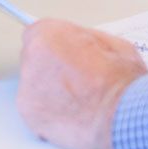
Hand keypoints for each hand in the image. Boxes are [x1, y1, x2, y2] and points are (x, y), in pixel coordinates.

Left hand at [17, 19, 147, 148]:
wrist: (120, 116)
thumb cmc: (119, 80)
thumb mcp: (112, 43)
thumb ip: (85, 40)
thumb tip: (81, 45)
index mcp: (49, 36)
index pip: (37, 31)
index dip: (55, 42)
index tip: (62, 50)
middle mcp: (32, 61)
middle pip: (34, 58)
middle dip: (51, 65)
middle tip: (75, 74)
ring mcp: (28, 91)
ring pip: (34, 85)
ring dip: (49, 89)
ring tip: (77, 97)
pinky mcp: (30, 117)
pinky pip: (36, 109)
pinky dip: (49, 112)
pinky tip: (71, 113)